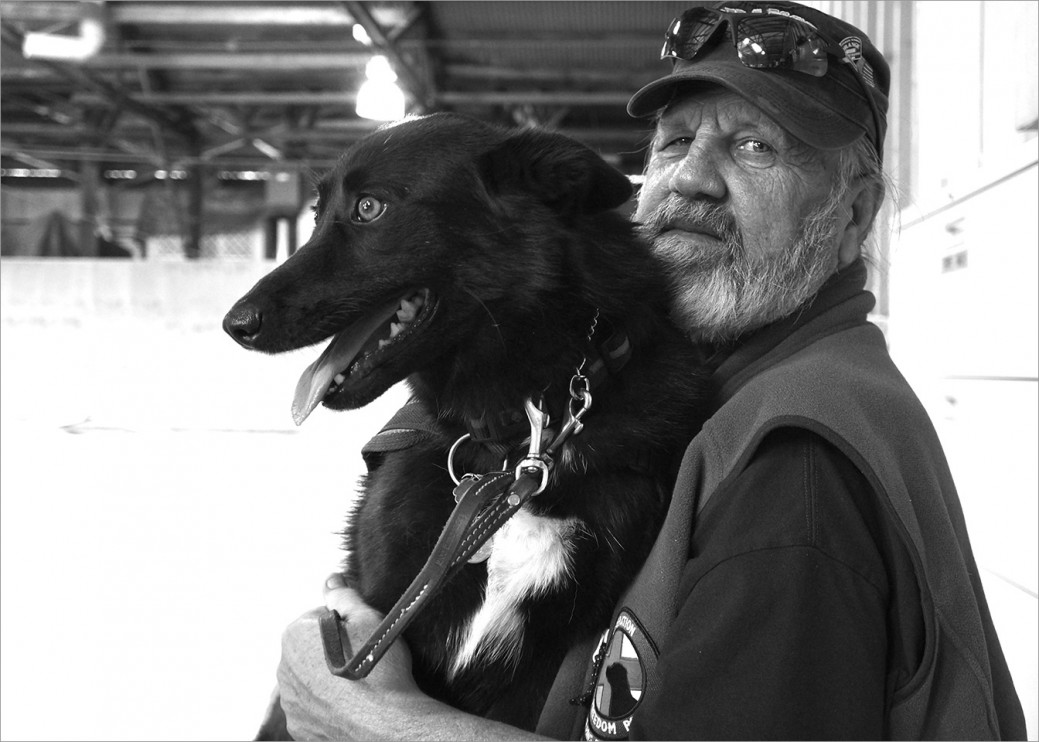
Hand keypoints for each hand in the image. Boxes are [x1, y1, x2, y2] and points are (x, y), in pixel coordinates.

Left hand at [275, 575, 546, 740]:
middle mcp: (284, 669)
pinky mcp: (301, 727)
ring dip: (331, 675)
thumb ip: (344, 596)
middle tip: (366, 655)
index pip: (318, 615)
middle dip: (335, 648)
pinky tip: (353, 702)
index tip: (363, 633)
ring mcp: (291, 702)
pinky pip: (315, 706)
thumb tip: (332, 580)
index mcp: (295, 635)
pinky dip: (330, 702)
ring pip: (312, 677)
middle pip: (312, 647)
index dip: (345, 622)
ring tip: (362, 681)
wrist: (390, 726)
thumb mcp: (368, 618)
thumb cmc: (380, 671)